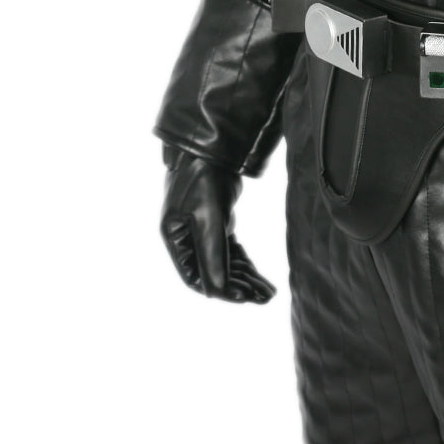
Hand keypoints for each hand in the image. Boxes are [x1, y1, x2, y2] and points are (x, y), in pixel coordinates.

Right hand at [159, 145, 276, 302]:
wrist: (212, 145)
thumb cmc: (202, 177)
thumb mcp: (207, 216)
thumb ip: (212, 254)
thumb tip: (217, 293)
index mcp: (175, 239)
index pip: (196, 276)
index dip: (220, 289)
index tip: (244, 298)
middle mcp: (187, 238)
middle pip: (213, 272)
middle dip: (239, 286)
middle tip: (264, 297)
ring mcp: (203, 231)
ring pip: (225, 264)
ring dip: (246, 278)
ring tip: (268, 292)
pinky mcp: (218, 222)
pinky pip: (232, 252)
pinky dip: (246, 265)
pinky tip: (261, 278)